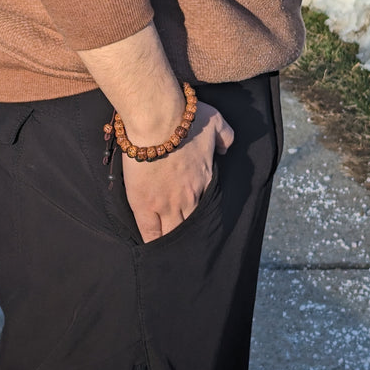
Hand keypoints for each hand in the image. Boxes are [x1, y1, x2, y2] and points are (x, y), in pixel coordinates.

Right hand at [121, 101, 233, 242]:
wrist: (157, 118)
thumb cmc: (184, 117)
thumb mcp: (216, 121)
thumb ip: (225, 136)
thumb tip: (226, 147)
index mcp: (205, 180)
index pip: (205, 206)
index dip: (200, 215)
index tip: (198, 222)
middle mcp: (189, 197)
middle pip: (191, 225)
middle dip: (189, 235)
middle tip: (186, 245)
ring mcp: (166, 203)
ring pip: (172, 232)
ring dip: (172, 241)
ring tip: (170, 253)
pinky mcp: (144, 205)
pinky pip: (149, 232)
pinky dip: (152, 242)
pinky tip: (152, 250)